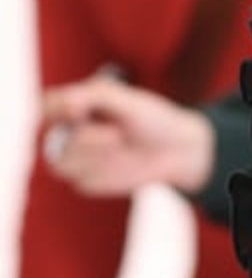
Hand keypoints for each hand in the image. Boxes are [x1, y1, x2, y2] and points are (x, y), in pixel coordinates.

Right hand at [40, 76, 213, 196]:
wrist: (176, 150)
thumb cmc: (153, 118)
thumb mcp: (127, 100)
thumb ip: (95, 95)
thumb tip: (65, 104)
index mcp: (79, 105)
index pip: (49, 106)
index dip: (57, 110)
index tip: (78, 110)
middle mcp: (73, 131)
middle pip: (57, 139)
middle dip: (88, 138)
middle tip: (117, 134)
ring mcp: (77, 157)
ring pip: (64, 164)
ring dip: (95, 156)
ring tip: (121, 144)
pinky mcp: (86, 179)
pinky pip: (82, 182)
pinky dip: (104, 174)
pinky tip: (123, 164)